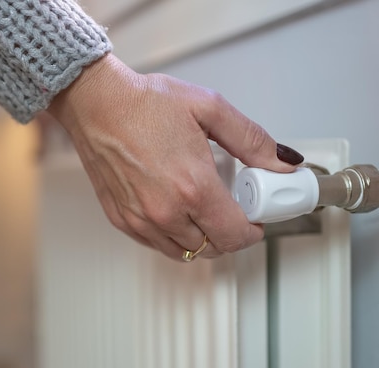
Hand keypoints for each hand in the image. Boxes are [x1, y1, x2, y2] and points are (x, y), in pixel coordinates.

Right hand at [48, 54, 302, 260]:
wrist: (96, 104)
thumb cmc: (144, 103)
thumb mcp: (209, 109)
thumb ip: (251, 139)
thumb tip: (283, 162)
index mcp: (193, 187)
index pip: (235, 235)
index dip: (253, 231)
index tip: (255, 218)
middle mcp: (166, 211)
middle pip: (212, 248)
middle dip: (229, 234)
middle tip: (229, 209)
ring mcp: (140, 219)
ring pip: (184, 252)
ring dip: (201, 238)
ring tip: (200, 209)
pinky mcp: (121, 219)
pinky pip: (156, 244)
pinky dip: (172, 237)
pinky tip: (174, 210)